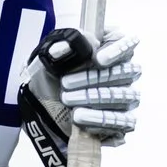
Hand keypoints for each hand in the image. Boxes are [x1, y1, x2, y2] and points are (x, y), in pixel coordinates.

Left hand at [56, 29, 140, 145]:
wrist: (41, 109)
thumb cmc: (51, 78)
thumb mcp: (48, 58)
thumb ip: (60, 47)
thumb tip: (73, 44)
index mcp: (108, 51)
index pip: (126, 46)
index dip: (117, 51)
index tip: (98, 59)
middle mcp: (122, 74)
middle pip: (125, 72)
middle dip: (94, 78)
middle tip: (66, 83)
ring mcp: (123, 98)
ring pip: (124, 97)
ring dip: (95, 99)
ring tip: (69, 103)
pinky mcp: (120, 122)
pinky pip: (122, 122)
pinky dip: (101, 121)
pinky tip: (81, 119)